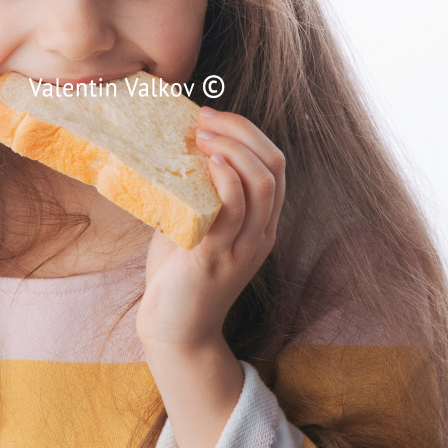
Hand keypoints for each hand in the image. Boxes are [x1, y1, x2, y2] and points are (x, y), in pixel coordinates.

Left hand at [136, 106, 284, 350]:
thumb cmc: (179, 276)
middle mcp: (261, 232)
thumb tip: (173, 149)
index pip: (274, 163)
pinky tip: (207, 164)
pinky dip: (226, 180)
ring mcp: (244, 246)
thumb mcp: (194, 224)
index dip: (248, 131)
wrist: (175, 330)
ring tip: (203, 136)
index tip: (212, 116)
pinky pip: (234, 210)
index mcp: (261, 222)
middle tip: (205, 119)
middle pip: (273, 165)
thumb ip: (195, 193)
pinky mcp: (218, 257)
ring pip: (261, 183)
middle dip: (242, 131)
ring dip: (233, 149)